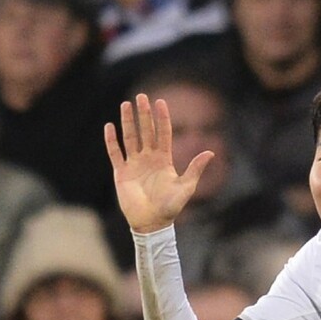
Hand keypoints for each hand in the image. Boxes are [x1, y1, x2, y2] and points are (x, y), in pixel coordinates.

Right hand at [104, 94, 213, 232]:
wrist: (152, 223)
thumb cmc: (171, 207)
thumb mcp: (186, 186)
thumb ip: (195, 168)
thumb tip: (211, 152)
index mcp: (164, 160)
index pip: (163, 133)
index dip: (162, 118)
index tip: (161, 101)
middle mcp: (149, 159)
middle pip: (146, 131)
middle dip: (144, 114)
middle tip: (142, 96)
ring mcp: (134, 164)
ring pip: (130, 138)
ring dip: (128, 122)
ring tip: (126, 104)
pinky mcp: (121, 173)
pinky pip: (115, 153)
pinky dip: (111, 141)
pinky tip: (110, 126)